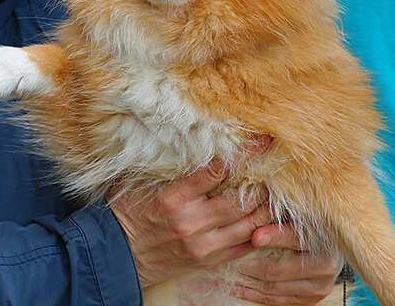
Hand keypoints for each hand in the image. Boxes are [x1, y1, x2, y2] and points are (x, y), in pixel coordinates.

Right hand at [109, 137, 274, 287]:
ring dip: (267, 207)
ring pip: (249, 224)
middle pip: (243, 199)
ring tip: (277, 190)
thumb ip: (170, 162)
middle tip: (278, 166)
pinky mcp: (207, 261)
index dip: (246, 153)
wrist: (116, 255)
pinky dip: (259, 231)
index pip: (220, 169)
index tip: (264, 140)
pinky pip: (243, 246)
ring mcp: (202, 245)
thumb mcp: (141, 179)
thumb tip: (193, 133)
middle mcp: (191, 222)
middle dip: (265, 182)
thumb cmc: (127, 210)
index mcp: (174, 196)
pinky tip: (266, 218)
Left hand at [235, 224, 341, 305]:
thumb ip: (279, 215)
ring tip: (225, 275)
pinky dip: (252, 294)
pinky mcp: (310, 301)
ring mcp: (319, 287)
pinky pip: (275, 301)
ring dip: (246, 282)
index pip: (295, 238)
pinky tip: (236, 287)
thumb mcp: (296, 217)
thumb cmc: (304, 227)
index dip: (274, 236)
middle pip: (280, 269)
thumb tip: (254, 216)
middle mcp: (326, 266)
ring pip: (274, 288)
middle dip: (249, 265)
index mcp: (323, 239)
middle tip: (227, 260)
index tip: (254, 236)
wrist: (325, 250)